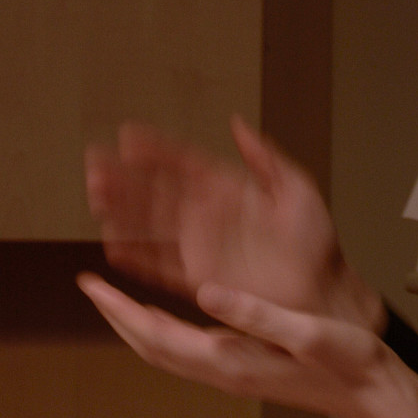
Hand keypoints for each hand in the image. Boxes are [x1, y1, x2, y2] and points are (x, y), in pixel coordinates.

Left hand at [76, 275, 417, 417]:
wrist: (376, 394)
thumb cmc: (350, 362)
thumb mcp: (306, 331)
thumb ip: (255, 314)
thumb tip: (205, 293)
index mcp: (233, 361)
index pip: (157, 336)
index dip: (120, 310)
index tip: (91, 285)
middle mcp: (226, 372)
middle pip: (152, 348)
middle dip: (118, 318)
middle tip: (92, 289)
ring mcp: (235, 375)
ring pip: (168, 353)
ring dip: (138, 327)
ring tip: (120, 301)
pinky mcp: (247, 371)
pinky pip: (189, 352)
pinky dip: (166, 333)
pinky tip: (172, 317)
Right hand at [85, 117, 383, 334]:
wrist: (322, 293)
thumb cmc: (317, 244)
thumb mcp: (296, 191)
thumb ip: (265, 158)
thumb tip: (237, 123)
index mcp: (229, 189)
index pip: (184, 162)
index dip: (156, 150)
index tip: (129, 135)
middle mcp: (207, 214)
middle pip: (157, 191)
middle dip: (125, 177)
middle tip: (94, 162)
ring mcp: (199, 245)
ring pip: (150, 224)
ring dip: (122, 210)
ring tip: (95, 195)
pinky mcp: (197, 277)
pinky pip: (159, 263)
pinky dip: (136, 255)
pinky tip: (112, 244)